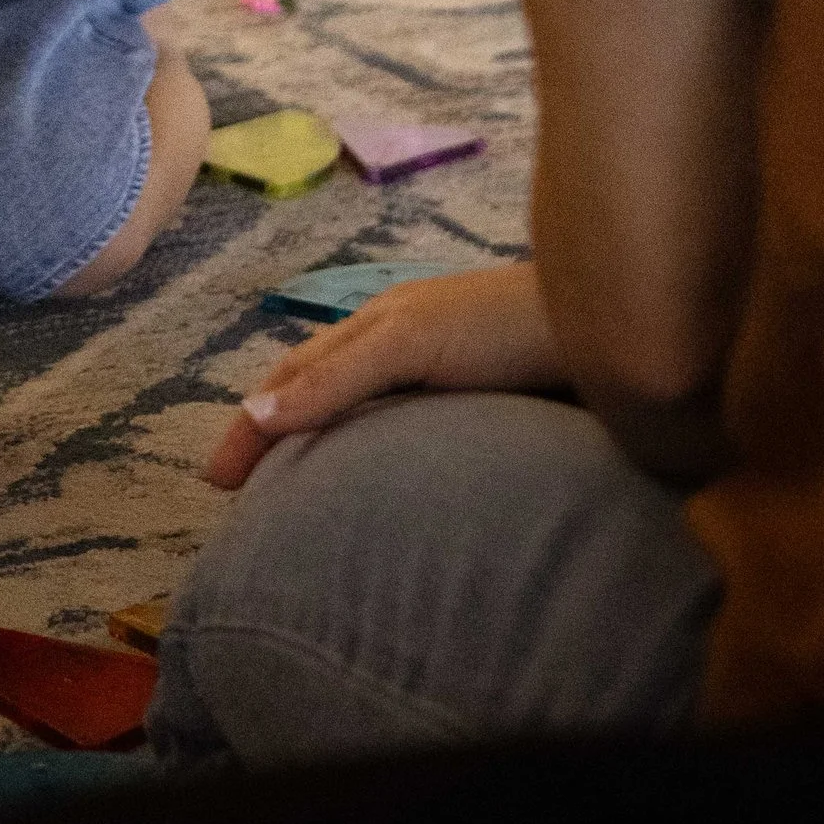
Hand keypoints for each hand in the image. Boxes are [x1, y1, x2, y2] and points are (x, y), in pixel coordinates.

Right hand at [204, 261, 563, 489]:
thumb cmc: (502, 326)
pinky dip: (374, 455)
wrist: (608, 324)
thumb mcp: (408, 342)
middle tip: (244, 494)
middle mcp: (404, 349)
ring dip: (325, 446)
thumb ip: (336, 378)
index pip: (293, 379)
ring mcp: (444, 376)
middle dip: (275, 432)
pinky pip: (408, 434)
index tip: (216, 484)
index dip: (251, 426)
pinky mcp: (484, 407)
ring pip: (364, 413)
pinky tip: (390, 487)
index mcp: (377, 329)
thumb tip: (255, 415)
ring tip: (304, 499)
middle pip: (321, 389)